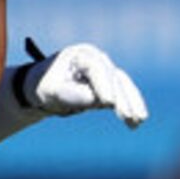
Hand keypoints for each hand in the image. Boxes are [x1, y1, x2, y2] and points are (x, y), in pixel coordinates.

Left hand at [18, 41, 148, 126]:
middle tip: (127, 116)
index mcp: (81, 55)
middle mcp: (97, 60)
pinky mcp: (109, 85)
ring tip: (137, 122)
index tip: (108, 103)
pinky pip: (124, 95)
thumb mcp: (54, 91)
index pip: (96, 69)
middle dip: (122, 98)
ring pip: (123, 86)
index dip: (104, 85)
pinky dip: (130, 107)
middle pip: (114, 78)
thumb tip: (99, 101)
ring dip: (131, 104)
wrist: (42, 88)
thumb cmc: (45, 86)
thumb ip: (74, 94)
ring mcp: (105, 72)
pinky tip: (136, 123)